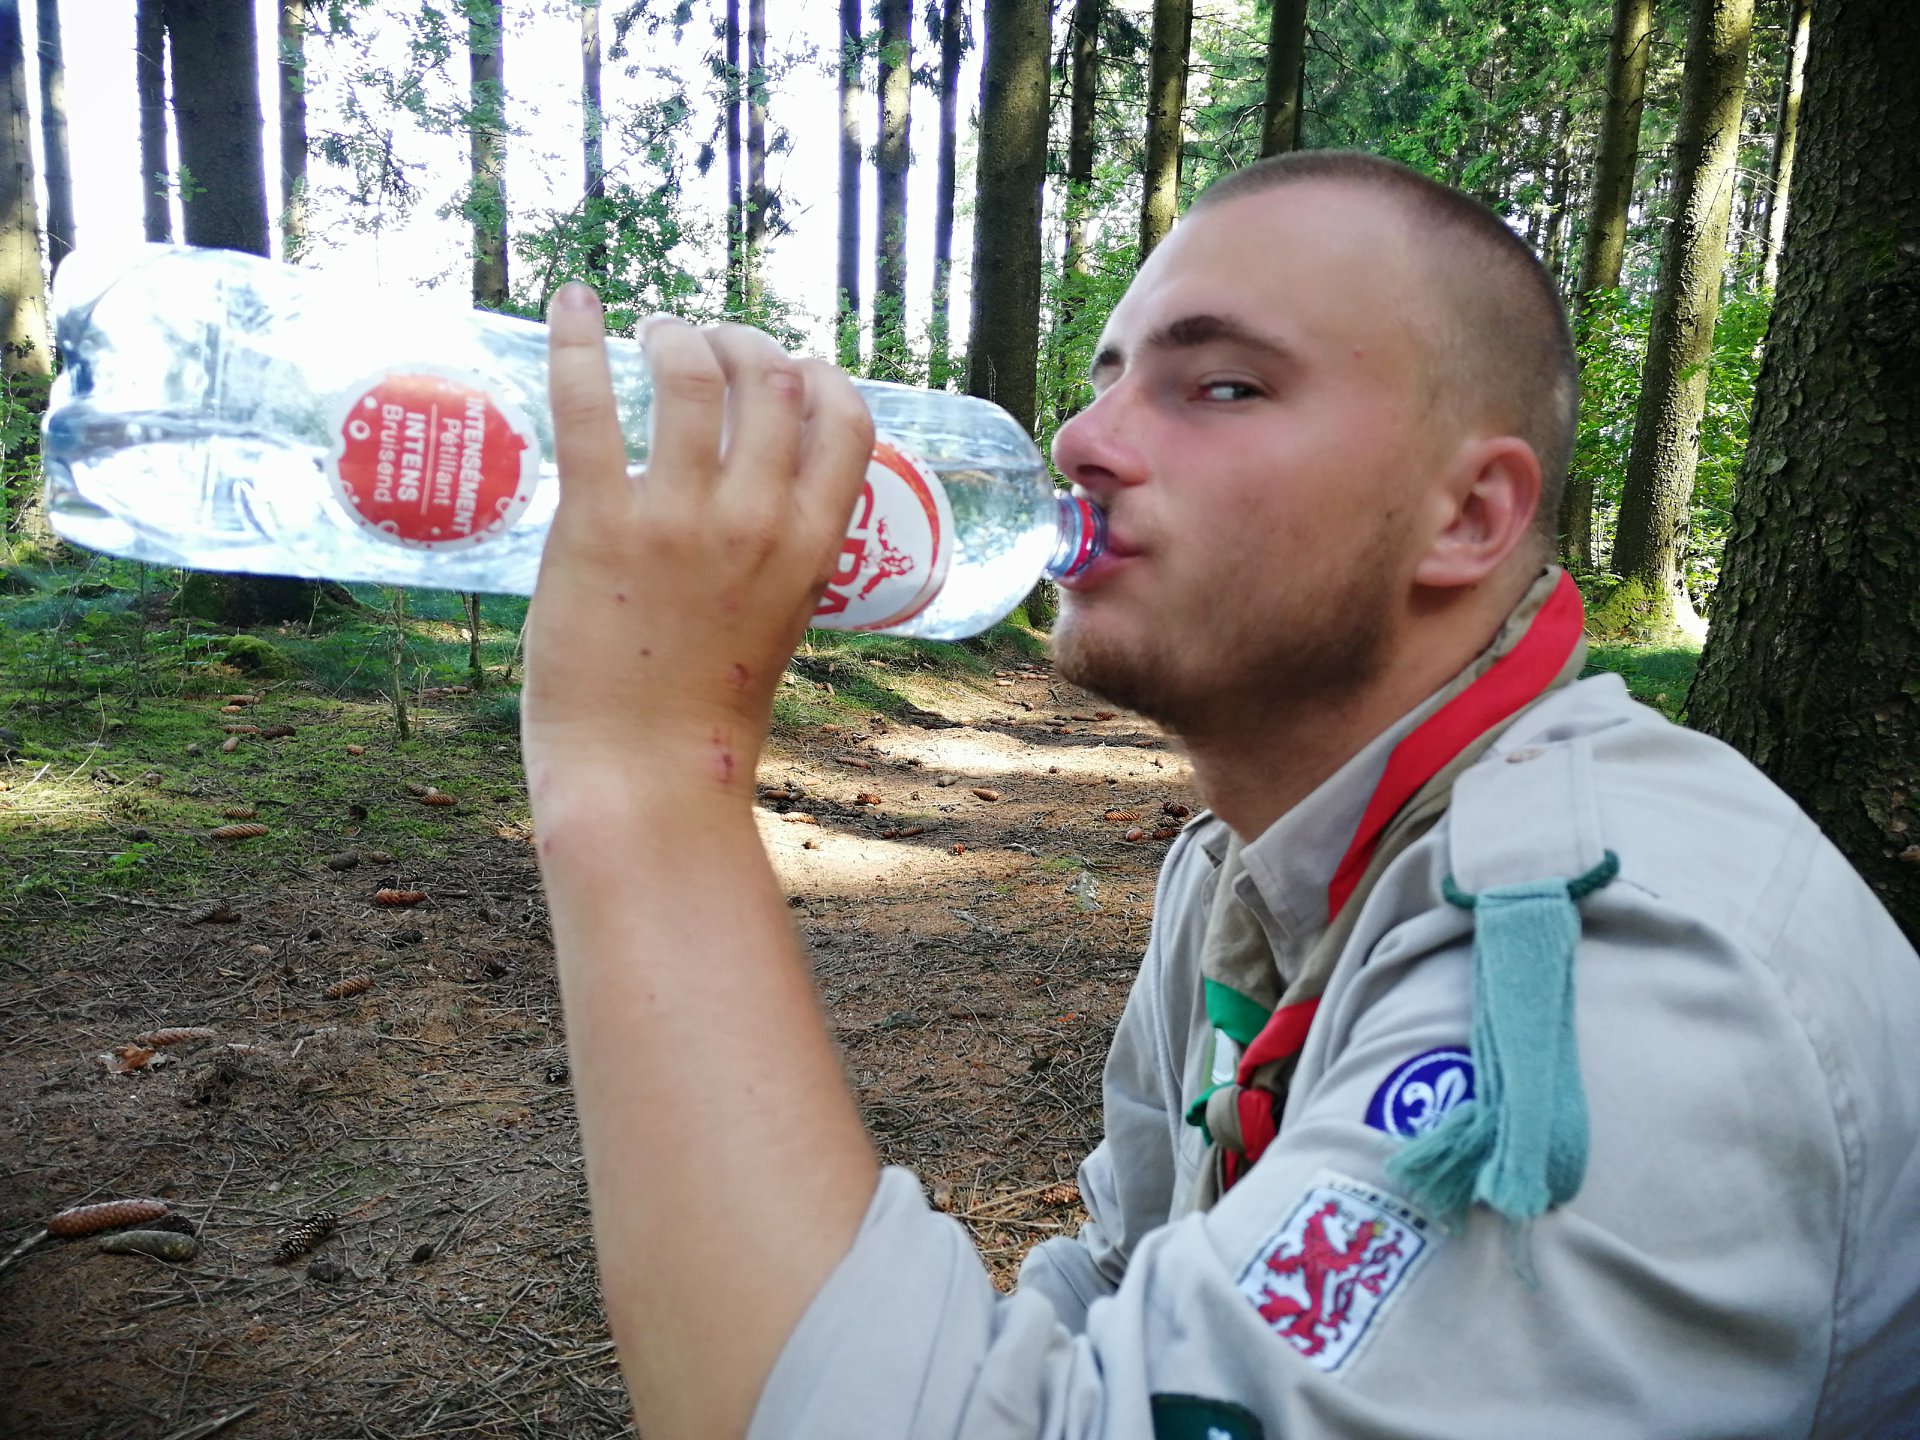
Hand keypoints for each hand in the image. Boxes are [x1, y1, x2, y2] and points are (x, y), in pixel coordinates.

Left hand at [522, 285, 873, 796]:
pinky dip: (577, 339)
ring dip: (673, 334)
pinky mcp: (597, 524)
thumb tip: (756, 495)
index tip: (788, 367)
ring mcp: (678, 520)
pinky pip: (588, 405)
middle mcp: (756, 521)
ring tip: (652, 332)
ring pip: (691, 374)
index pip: (847, 419)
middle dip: (741, 341)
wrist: (643, 773)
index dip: (819, 374)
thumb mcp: (778, 621)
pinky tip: (571, 301)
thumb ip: (779, 554)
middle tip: (704, 343)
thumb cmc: (706, 712)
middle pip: (770, 379)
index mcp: (813, 547)